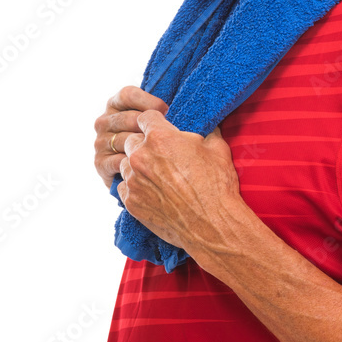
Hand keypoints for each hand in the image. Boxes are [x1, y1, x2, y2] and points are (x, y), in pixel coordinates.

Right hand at [94, 85, 168, 189]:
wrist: (143, 177)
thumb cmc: (155, 144)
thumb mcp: (156, 122)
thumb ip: (159, 111)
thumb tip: (173, 106)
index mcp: (116, 105)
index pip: (127, 95)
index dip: (148, 101)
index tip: (166, 110)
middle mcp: (104, 121)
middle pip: (127, 118)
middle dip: (149, 127)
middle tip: (166, 137)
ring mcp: (100, 142)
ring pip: (124, 140)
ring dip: (144, 148)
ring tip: (161, 154)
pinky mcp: (100, 162)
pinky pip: (118, 161)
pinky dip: (134, 165)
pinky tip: (148, 168)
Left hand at [117, 109, 240, 252]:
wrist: (212, 224)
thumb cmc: (217, 185)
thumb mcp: (217, 148)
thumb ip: (206, 131)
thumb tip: (207, 124)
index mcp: (160, 137)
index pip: (145, 117)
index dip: (155, 121)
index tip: (161, 128)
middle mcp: (141, 156)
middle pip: (131, 139)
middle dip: (144, 143)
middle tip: (161, 154)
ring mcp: (133, 180)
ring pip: (126, 163)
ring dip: (137, 166)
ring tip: (156, 175)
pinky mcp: (131, 202)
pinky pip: (124, 186)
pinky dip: (135, 187)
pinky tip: (151, 191)